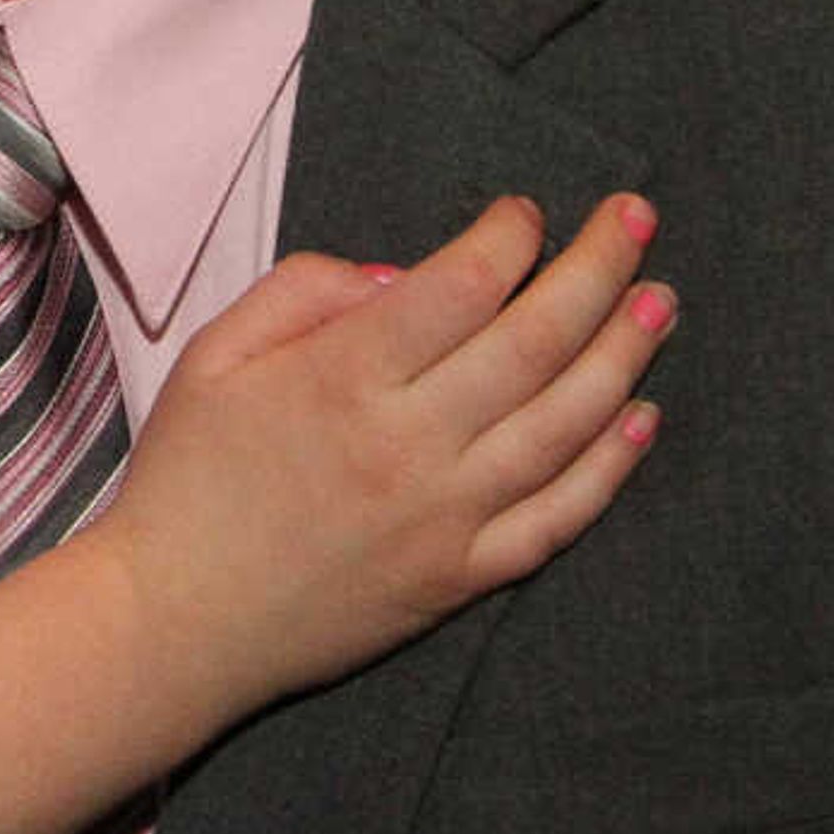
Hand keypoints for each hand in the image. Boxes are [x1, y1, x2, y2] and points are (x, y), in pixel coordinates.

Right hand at [100, 193, 669, 719]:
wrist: (173, 622)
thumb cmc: (186, 478)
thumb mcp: (213, 354)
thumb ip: (305, 291)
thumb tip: (405, 275)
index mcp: (340, 378)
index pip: (461, 285)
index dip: (509, 235)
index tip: (524, 211)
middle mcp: (406, 444)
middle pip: (534, 340)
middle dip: (597, 267)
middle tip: (635, 217)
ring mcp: (443, 518)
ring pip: (565, 423)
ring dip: (624, 354)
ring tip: (660, 300)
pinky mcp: (459, 578)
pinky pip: (557, 519)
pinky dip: (609, 467)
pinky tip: (642, 418)